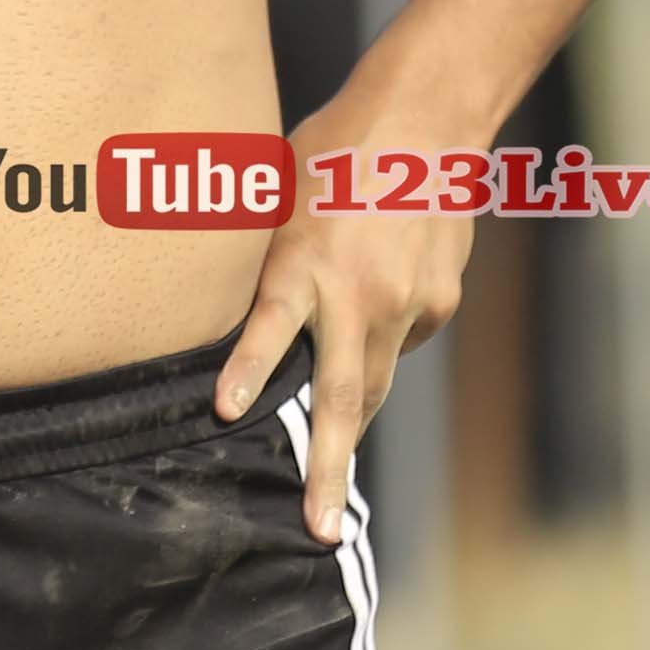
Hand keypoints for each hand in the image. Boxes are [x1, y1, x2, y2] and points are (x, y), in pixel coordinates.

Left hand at [214, 136, 470, 545]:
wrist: (428, 120)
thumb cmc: (333, 149)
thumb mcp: (273, 193)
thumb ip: (254, 259)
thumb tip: (210, 308)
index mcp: (305, 260)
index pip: (271, 323)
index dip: (249, 368)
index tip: (224, 410)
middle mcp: (359, 290)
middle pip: (344, 394)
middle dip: (329, 466)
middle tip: (320, 529)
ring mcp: (407, 301)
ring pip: (373, 380)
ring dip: (350, 426)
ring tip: (329, 487)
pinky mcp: (439, 300)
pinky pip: (399, 339)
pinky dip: (378, 341)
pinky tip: (373, 302)